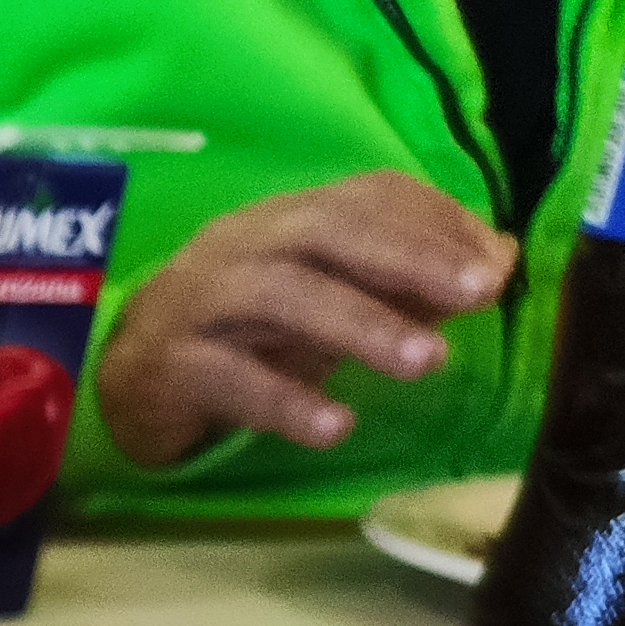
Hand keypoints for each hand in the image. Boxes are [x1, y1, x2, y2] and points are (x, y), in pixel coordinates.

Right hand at [91, 172, 512, 468]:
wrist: (127, 382)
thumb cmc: (244, 335)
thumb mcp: (331, 299)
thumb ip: (407, 279)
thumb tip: (497, 262)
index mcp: (287, 219)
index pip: (364, 199)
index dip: (432, 224)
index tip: (494, 266)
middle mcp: (242, 245)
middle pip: (325, 232)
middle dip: (408, 258)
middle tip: (478, 295)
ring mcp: (198, 302)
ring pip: (279, 295)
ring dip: (360, 324)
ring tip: (426, 362)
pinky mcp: (167, 365)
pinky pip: (229, 378)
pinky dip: (286, 401)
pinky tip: (336, 426)